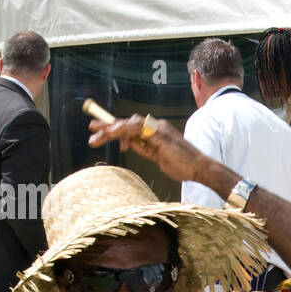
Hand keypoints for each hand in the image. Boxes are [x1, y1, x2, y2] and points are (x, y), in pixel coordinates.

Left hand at [88, 115, 208, 185]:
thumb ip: (144, 148)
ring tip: (97, 133)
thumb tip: (128, 143)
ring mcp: (157, 128)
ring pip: (129, 123)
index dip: (115, 128)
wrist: (198, 168)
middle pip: (127, 123)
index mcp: (155, 131)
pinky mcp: (159, 133)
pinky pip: (137, 128)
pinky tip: (112, 133)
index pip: (131, 127)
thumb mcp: (157, 157)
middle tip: (91, 127)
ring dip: (112, 128)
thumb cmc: (182, 165)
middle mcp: (156, 126)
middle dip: (108, 124)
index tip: (99, 130)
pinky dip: (123, 130)